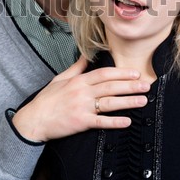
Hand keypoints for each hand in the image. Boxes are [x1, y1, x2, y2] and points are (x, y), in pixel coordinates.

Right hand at [12, 56, 149, 141]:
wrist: (34, 119)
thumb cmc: (46, 100)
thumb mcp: (60, 79)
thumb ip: (76, 68)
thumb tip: (87, 57)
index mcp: (79, 81)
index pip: (104, 73)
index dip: (121, 73)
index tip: (135, 73)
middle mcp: (82, 92)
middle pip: (111, 87)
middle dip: (130, 85)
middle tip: (146, 85)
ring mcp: (82, 107)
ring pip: (109, 103)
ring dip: (128, 102)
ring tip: (142, 101)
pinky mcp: (80, 122)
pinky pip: (101, 122)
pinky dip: (114, 122)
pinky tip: (127, 121)